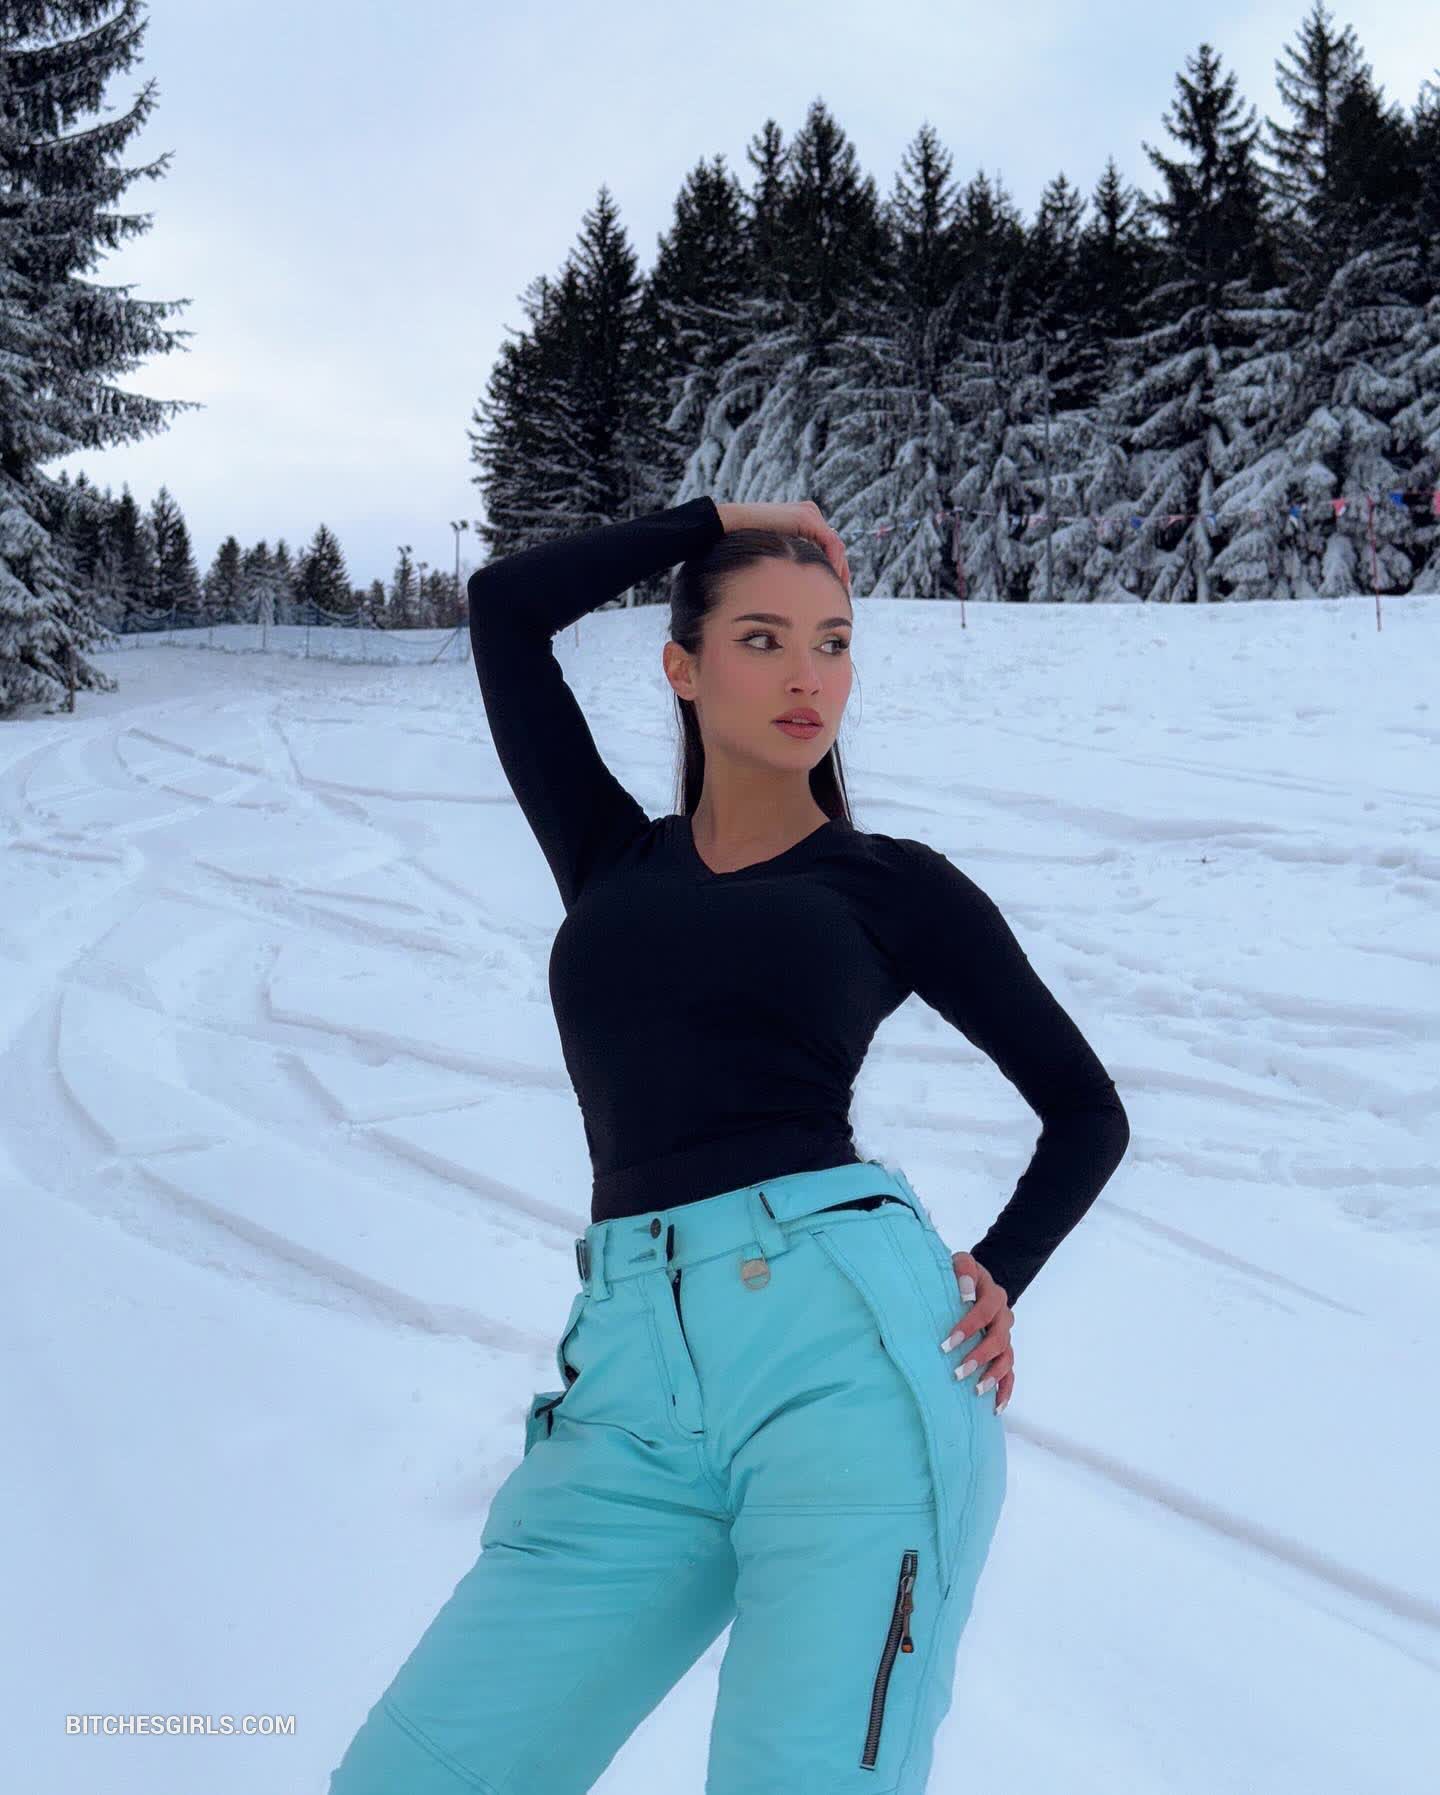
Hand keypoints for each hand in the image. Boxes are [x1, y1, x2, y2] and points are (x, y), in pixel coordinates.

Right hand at [716, 499, 850, 593]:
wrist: (728, 527)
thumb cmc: (743, 545)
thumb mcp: (774, 556)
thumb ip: (789, 563)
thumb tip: (797, 588)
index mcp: (803, 521)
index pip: (828, 547)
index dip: (835, 570)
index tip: (836, 592)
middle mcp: (810, 514)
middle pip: (835, 547)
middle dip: (841, 571)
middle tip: (844, 595)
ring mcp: (810, 513)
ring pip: (836, 546)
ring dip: (840, 569)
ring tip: (840, 591)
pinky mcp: (807, 517)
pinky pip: (831, 543)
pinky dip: (834, 562)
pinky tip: (831, 580)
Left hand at [939, 1252, 1012, 1414]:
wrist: (972, 1280)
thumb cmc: (956, 1274)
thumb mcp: (957, 1263)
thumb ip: (961, 1270)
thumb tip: (965, 1292)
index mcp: (993, 1293)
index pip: (984, 1311)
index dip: (968, 1327)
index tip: (947, 1343)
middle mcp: (1003, 1315)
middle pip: (998, 1339)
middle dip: (979, 1356)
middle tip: (958, 1372)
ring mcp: (1005, 1334)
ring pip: (1006, 1358)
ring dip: (993, 1375)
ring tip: (976, 1390)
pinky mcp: (1004, 1350)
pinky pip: (1010, 1372)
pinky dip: (1006, 1389)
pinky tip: (996, 1406)